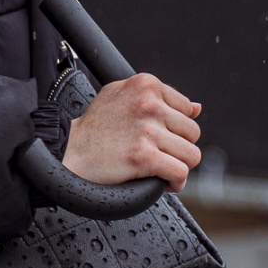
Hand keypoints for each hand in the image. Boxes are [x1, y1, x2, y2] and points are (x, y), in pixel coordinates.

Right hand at [62, 73, 202, 191]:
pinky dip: (175, 183)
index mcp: (146, 84)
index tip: (159, 137)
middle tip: (158, 154)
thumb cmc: (94, 126)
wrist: (69, 150)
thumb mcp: (122, 95)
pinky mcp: (144, 156)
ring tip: (160, 168)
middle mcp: (148, 103)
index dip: (175, 128)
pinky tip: (162, 182)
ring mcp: (147, 130)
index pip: (187, 109)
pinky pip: (180, 173)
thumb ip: (158, 98)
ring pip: (191, 155)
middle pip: (192, 133)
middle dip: (178, 148)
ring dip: (178, 166)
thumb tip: (197, 107)